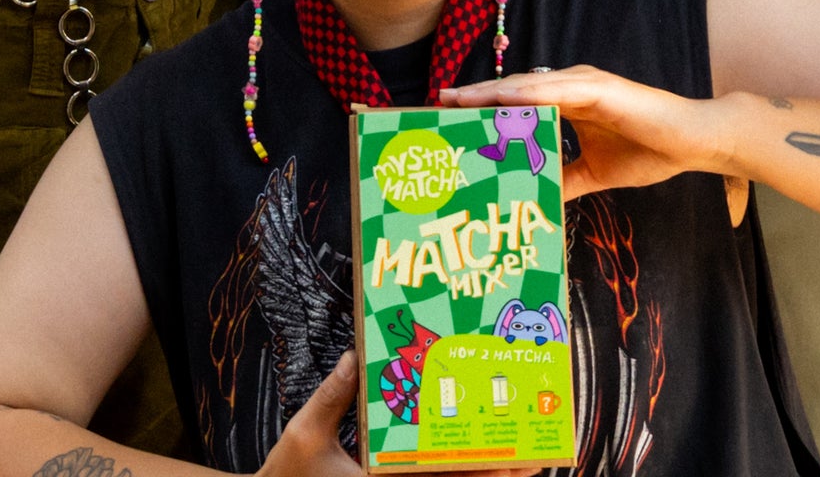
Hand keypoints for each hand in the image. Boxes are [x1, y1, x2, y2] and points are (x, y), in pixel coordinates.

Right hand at [256, 363, 546, 476]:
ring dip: (478, 474)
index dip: (487, 471)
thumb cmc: (284, 476)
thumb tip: (355, 355)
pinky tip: (462, 457)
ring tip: (516, 461)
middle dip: (497, 474)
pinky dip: (446, 469)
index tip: (521, 457)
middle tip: (535, 458)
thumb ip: (334, 394)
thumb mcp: (306, 432)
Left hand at [450, 66, 724, 202]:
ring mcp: (583, 84)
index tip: (450, 117)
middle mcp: (570, 88)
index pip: (517, 104)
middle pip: (513, 91)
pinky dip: (527, 94)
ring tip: (457, 99)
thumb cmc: (649, 151)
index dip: (484, 108)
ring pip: (527, 87)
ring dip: (491, 92)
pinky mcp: (599, 88)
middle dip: (476, 97)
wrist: (691, 142)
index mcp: (567, 104)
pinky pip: (556, 90)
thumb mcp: (595, 172)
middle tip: (437, 104)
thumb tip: (540, 196)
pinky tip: (502, 98)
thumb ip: (566, 177)